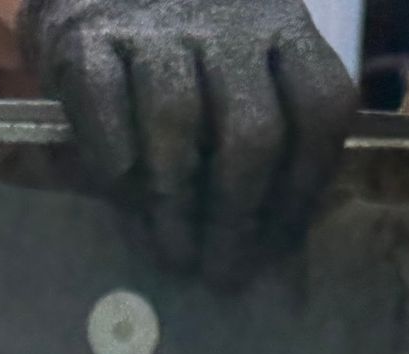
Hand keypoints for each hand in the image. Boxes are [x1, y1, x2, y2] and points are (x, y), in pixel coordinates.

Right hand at [19, 0, 356, 282]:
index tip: (276, 245)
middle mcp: (230, 19)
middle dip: (236, 219)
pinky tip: (120, 187)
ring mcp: (157, 22)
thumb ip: (261, 126)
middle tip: (221, 273)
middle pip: (251, 133)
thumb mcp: (243, 60)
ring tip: (173, 254)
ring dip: (175, 205)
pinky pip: (106, 102)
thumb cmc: (181, 39)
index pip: (320, 111)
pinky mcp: (89, 32)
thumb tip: (262, 241)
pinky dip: (113, 153)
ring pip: (178, 124)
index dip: (304, 190)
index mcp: (282, 26)